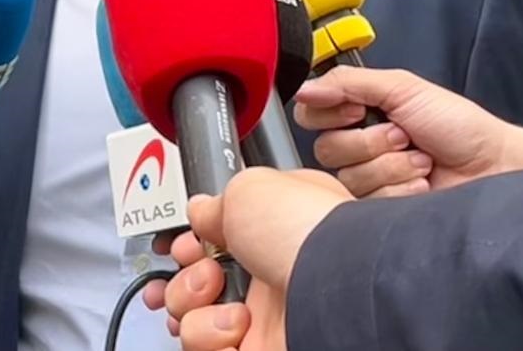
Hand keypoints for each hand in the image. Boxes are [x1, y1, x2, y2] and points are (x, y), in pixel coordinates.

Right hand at [151, 169, 349, 350]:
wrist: (336, 288)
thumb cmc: (308, 232)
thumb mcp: (251, 188)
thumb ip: (217, 201)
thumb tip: (200, 211)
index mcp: (268, 234)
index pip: (212, 245)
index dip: (190, 246)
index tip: (187, 245)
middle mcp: (264, 277)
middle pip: (194, 285)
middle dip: (186, 280)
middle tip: (209, 275)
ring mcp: (261, 319)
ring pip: (193, 321)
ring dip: (197, 310)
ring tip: (232, 306)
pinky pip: (207, 349)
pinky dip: (211, 339)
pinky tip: (238, 327)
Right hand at [294, 66, 522, 197]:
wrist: (493, 168)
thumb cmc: (459, 126)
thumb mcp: (403, 88)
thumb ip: (349, 83)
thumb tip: (304, 89)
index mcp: (361, 114)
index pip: (312, 115)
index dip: (330, 114)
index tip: (358, 111)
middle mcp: (361, 148)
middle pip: (327, 149)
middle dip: (371, 142)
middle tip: (404, 136)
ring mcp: (372, 182)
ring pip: (349, 178)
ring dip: (391, 167)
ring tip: (422, 162)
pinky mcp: (380, 213)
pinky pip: (366, 204)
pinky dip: (400, 191)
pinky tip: (422, 186)